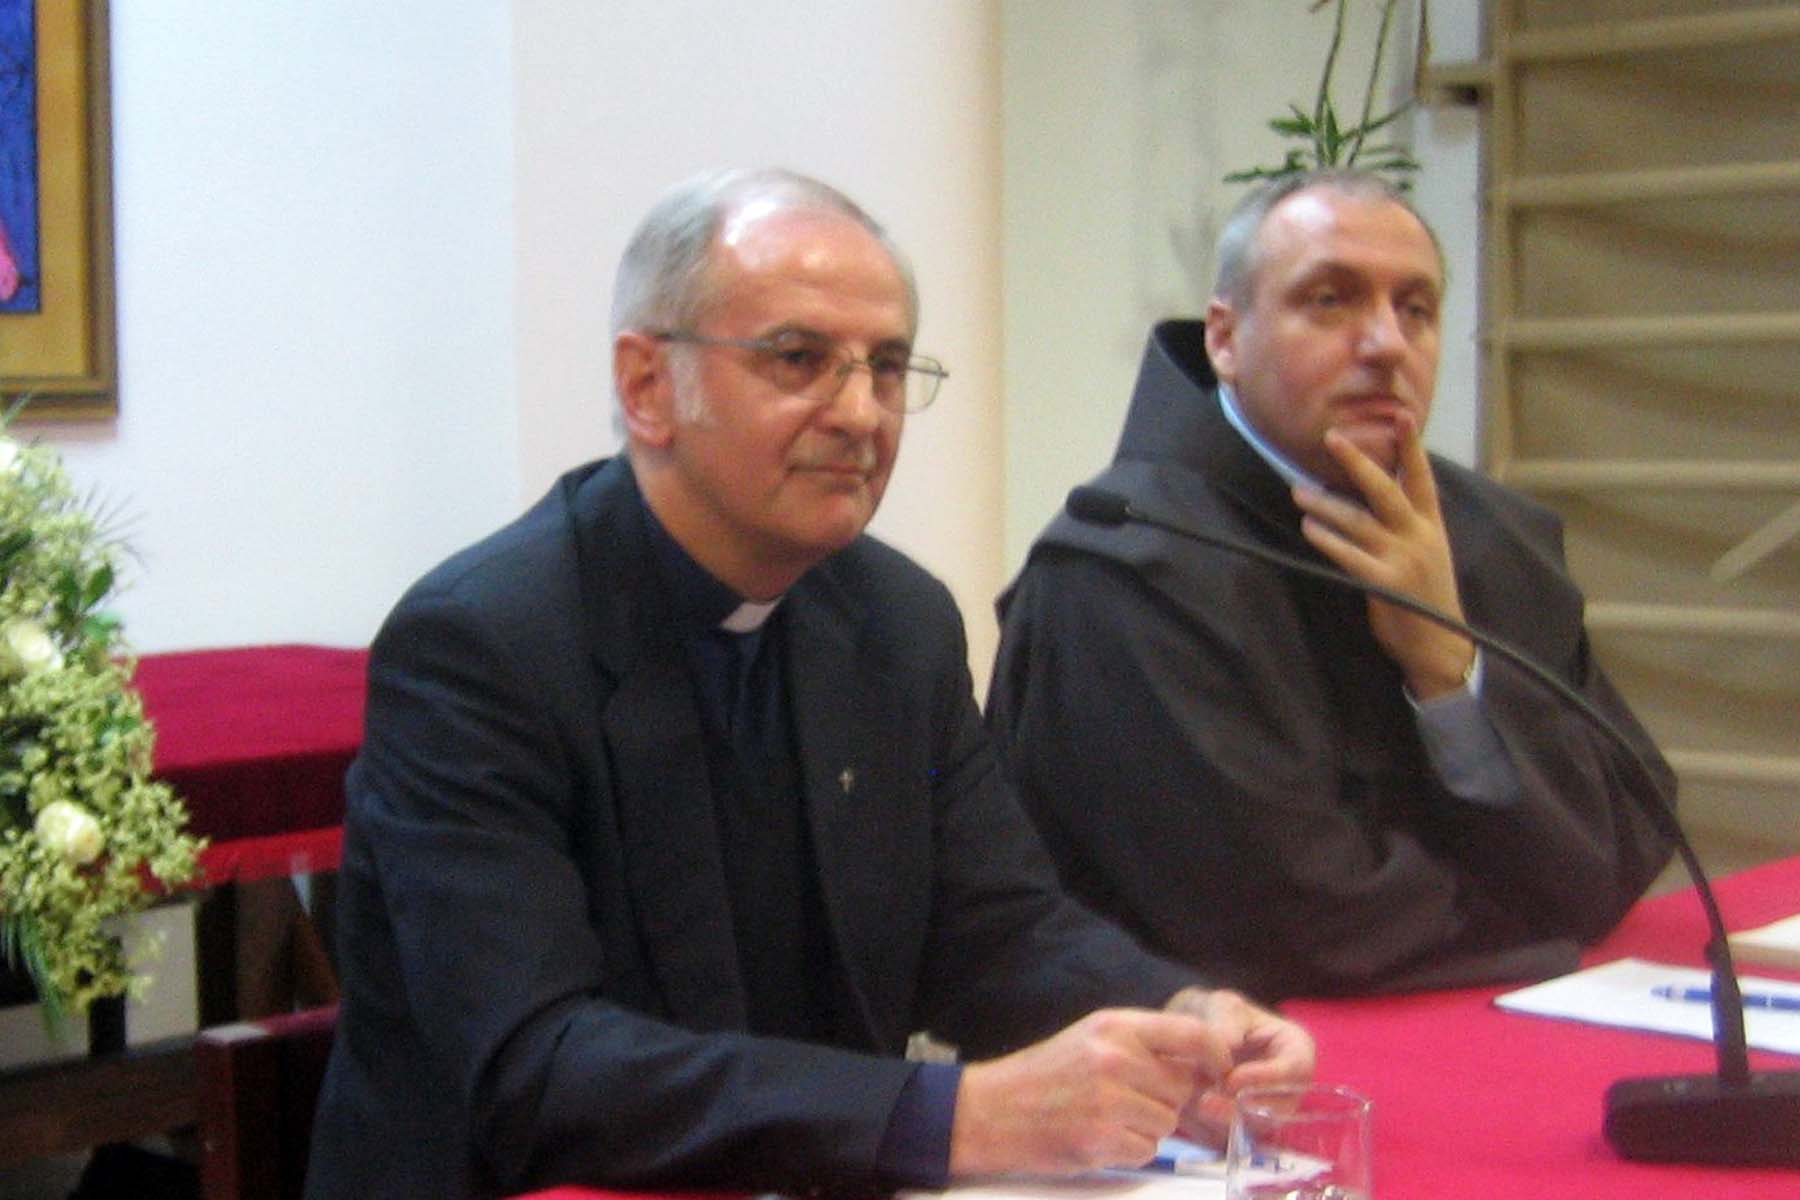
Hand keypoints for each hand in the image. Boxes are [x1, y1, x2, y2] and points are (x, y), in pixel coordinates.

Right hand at [948, 1007, 1233, 1176]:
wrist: (993, 1110)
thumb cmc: (1047, 1074)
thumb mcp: (1093, 1039)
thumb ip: (1143, 1045)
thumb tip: (1203, 1066)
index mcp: (1115, 1026)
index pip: (1192, 1034)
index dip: (1217, 1056)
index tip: (1221, 1072)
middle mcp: (1115, 1058)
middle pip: (1182, 1086)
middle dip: (1165, 1099)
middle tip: (1129, 1100)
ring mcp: (1108, 1100)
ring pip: (1167, 1121)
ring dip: (1146, 1127)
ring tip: (1108, 1117)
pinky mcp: (1101, 1138)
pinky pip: (1147, 1150)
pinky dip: (1129, 1149)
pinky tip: (1099, 1136)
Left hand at [1161, 987, 1316, 1144]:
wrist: (1192, 1036)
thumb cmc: (1216, 1015)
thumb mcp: (1222, 1005)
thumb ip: (1227, 1020)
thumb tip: (1227, 1045)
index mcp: (1295, 1051)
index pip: (1295, 1070)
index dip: (1266, 1078)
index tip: (1232, 1079)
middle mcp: (1288, 1088)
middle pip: (1280, 1109)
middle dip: (1244, 1108)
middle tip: (1207, 1101)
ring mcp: (1267, 1112)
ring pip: (1254, 1129)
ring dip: (1223, 1122)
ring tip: (1194, 1106)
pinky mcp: (1241, 1130)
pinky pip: (1232, 1139)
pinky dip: (1209, 1130)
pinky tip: (1187, 1113)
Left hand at [1292, 416, 1474, 698]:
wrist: (1442, 644)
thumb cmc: (1426, 596)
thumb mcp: (1429, 552)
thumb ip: (1407, 524)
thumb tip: (1374, 493)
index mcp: (1432, 525)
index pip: (1422, 478)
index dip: (1411, 447)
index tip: (1401, 414)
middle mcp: (1419, 536)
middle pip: (1385, 489)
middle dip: (1357, 461)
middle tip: (1332, 438)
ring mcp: (1402, 558)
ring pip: (1358, 520)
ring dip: (1325, 503)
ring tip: (1298, 490)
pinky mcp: (1384, 582)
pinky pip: (1348, 553)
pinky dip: (1326, 538)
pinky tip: (1309, 526)